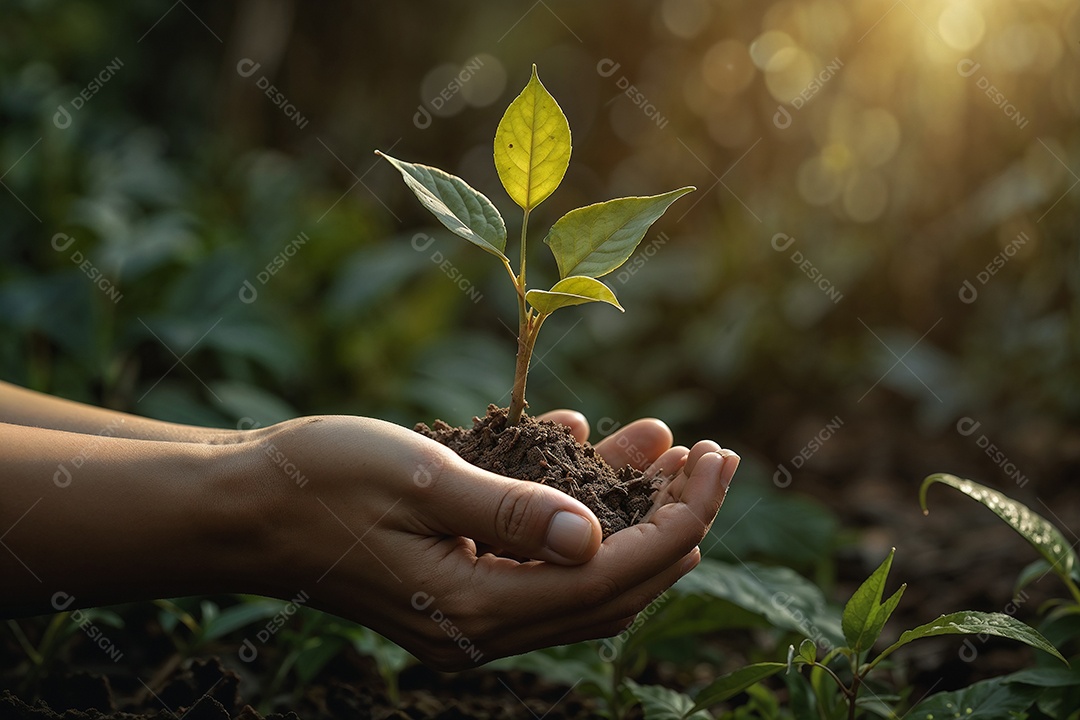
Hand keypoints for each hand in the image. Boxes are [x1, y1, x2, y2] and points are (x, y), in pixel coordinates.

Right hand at [251, 411, 738, 669]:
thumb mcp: (418, 479)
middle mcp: (481, 623)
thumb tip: (595, 539)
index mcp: (474, 607)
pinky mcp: (457, 580)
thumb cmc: (317, 482)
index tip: (717, 466)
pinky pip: (534, 552)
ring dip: (629, 513)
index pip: (608, 578)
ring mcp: (469, 608)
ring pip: (578, 570)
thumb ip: (509, 510)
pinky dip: (570, 508)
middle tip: (712, 459)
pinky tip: (584, 444)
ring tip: (669, 450)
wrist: (241, 506)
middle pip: (608, 585)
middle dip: (671, 521)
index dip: (676, 523)